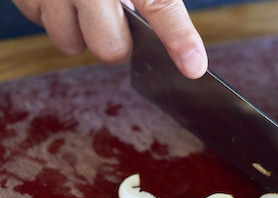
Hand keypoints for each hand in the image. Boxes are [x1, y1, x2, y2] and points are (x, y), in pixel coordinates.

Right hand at [11, 0, 206, 78]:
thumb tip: (183, 47)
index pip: (160, 7)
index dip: (179, 39)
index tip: (193, 67)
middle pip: (110, 48)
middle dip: (117, 43)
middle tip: (117, 22)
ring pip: (71, 43)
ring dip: (81, 33)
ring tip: (85, 6)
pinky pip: (42, 24)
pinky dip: (54, 16)